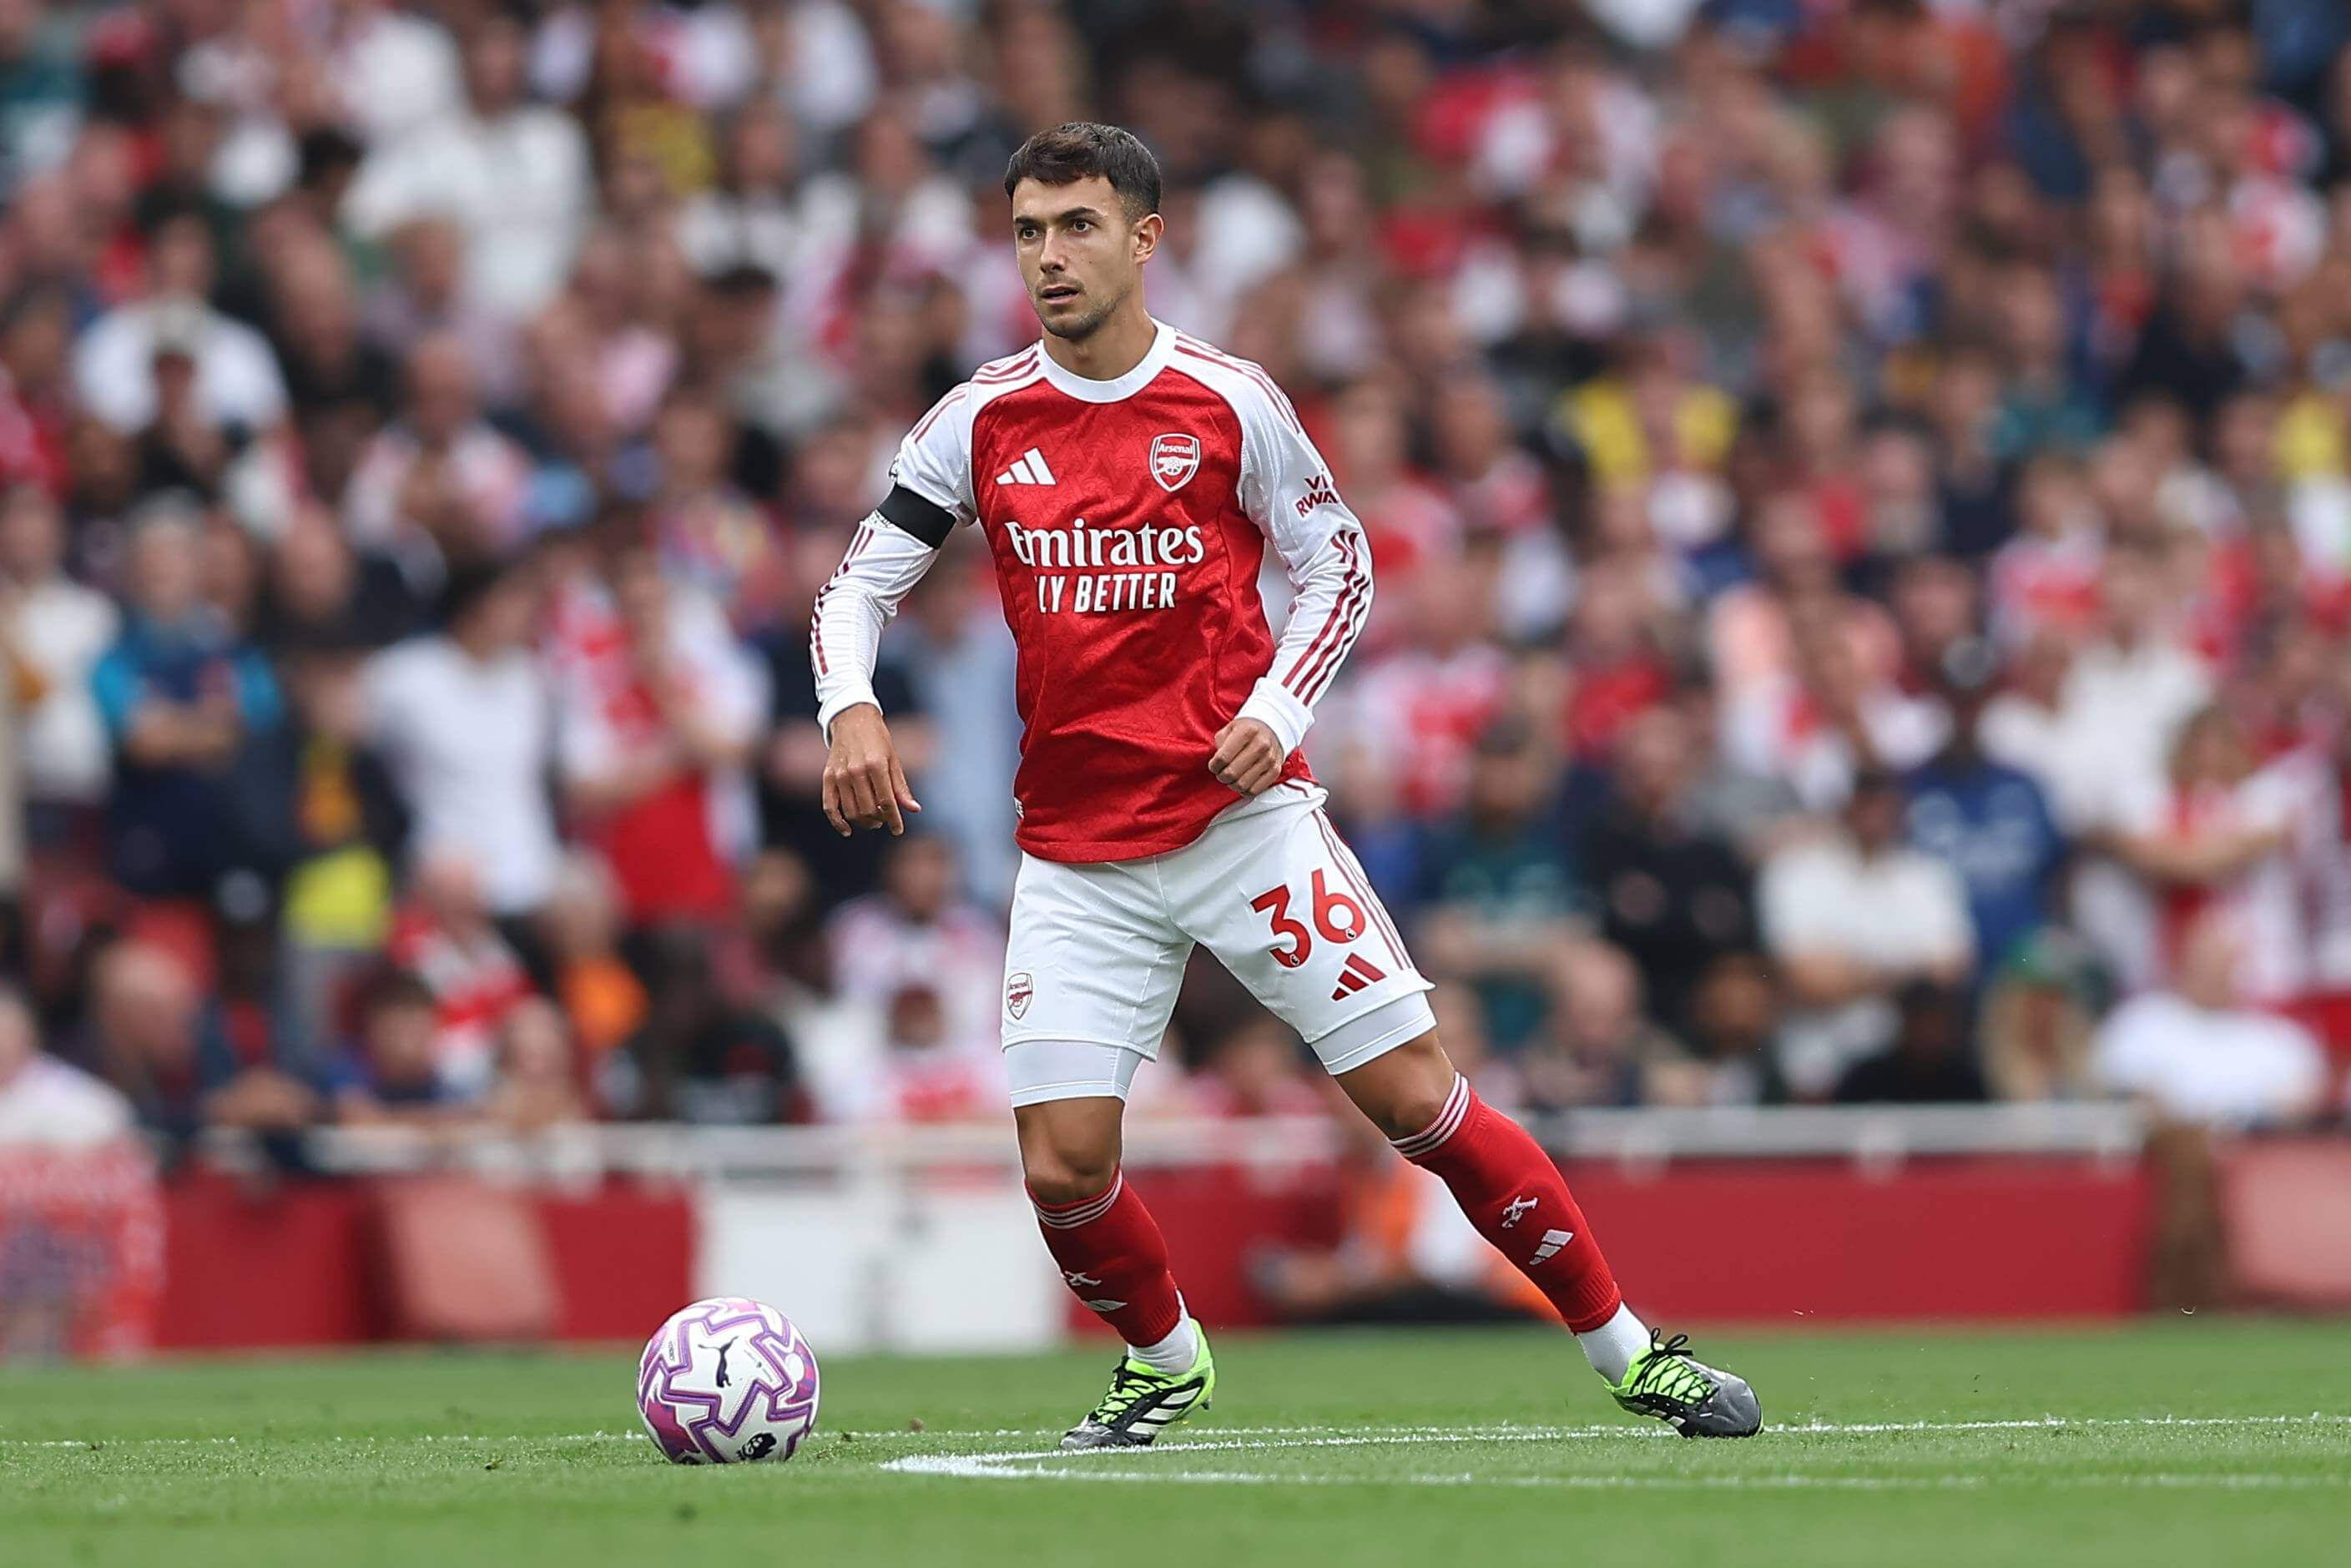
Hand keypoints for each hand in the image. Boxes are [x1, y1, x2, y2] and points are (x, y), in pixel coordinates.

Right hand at [822, 703, 920, 835]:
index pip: (887, 802)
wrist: (852, 719)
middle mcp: (856, 771)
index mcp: (876, 765)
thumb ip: (901, 787)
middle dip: (879, 820)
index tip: (898, 830)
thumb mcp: (894, 759)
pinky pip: (829, 807)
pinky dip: (837, 822)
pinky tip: (847, 830)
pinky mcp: (827, 777)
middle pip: (868, 810)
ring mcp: (839, 775)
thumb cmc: (878, 740)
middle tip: (884, 820)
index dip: (894, 820)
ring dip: (863, 822)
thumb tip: (914, 809)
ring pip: (851, 811)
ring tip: (872, 820)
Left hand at [1208, 717, 1284, 795]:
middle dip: (1221, 776)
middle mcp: (1260, 745)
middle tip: (1221, 772)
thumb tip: (1217, 763)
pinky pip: (1254, 790)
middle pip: (1231, 773)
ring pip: (1242, 784)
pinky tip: (1242, 781)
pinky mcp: (1275, 770)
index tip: (1214, 765)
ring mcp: (1269, 759)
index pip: (1222, 758)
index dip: (1214, 766)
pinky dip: (1244, 790)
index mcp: (1247, 732)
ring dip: (1232, 784)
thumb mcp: (1230, 728)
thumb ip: (1220, 744)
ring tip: (1232, 777)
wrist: (1272, 729)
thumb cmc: (1247, 730)